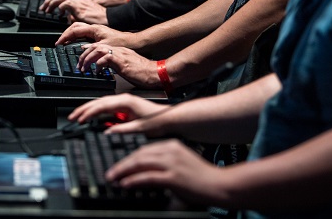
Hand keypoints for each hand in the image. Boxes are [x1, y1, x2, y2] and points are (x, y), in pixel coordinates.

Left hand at [39, 0, 108, 24]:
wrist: (110, 18)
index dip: (54, 1)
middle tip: (43, 8)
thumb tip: (67, 17)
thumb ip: (75, 15)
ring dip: (52, 3)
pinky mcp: (81, 7)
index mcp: (80, 0)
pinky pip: (67, 3)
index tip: (48, 8)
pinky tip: (59, 12)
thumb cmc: (101, 19)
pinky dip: (61, 6)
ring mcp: (80, 2)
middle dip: (49, 1)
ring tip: (47, 10)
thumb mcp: (84, 16)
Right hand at [56, 22, 135, 48]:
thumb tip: (82, 49)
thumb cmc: (121, 43)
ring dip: (70, 33)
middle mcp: (94, 27)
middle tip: (59, 41)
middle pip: (74, 26)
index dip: (65, 36)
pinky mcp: (98, 33)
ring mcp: (96, 30)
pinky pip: (83, 32)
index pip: (75, 30)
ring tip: (64, 41)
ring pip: (78, 28)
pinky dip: (76, 35)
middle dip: (65, 33)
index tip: (59, 42)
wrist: (131, 42)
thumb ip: (92, 48)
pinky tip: (75, 41)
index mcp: (94, 29)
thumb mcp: (105, 47)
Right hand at [67, 93, 165, 127]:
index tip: (79, 119)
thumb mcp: (139, 128)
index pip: (101, 105)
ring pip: (101, 103)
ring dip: (89, 109)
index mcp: (125, 102)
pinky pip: (107, 107)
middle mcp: (123, 99)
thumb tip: (106, 132)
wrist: (170, 118)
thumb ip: (121, 130)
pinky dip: (97, 111)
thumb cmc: (158, 120)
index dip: (88, 112)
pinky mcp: (126, 106)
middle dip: (84, 109)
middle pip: (98, 102)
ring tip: (78, 116)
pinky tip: (92, 117)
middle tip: (72, 116)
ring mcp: (124, 102)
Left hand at [76, 43, 160, 88]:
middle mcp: (118, 50)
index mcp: (119, 50)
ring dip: (88, 59)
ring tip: (84, 68)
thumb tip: (104, 68)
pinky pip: (105, 59)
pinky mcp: (122, 61)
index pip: (99, 46)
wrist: (156, 73)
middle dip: (84, 55)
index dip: (88, 51)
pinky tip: (97, 72)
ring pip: (98, 50)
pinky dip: (98, 65)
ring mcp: (120, 54)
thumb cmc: (143, 72)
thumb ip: (115, 64)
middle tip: (80, 65)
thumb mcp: (126, 66)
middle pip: (95, 46)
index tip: (82, 58)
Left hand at [106, 139, 221, 205]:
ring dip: (123, 171)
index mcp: (172, 145)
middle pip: (139, 154)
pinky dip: (135, 180)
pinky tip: (126, 184)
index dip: (128, 157)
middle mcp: (170, 151)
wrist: (220, 185)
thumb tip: (144, 172)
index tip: (118, 165)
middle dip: (122, 164)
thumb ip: (164, 164)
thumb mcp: (181, 163)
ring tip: (113, 178)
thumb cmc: (202, 177)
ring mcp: (172, 163)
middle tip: (110, 173)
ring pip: (140, 163)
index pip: (143, 149)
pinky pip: (149, 177)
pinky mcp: (174, 177)